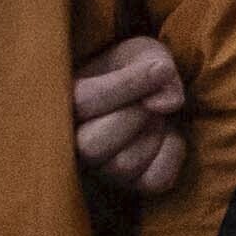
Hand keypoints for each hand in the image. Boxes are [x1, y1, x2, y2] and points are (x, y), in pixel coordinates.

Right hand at [70, 32, 190, 199]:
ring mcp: (102, 168)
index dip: (128, 85)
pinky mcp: (133, 184)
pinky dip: (173, 153)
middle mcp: (72, 142)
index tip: (161, 68)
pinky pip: (156, 179)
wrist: (153, 92)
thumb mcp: (142, 51)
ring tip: (155, 115)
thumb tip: (166, 104)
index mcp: (63, 101)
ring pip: (124, 165)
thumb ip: (153, 62)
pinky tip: (167, 134)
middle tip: (149, 99)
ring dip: (153, 133)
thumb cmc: (136, 68)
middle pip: (92, 145)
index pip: (83, 101)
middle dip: (135, 116)